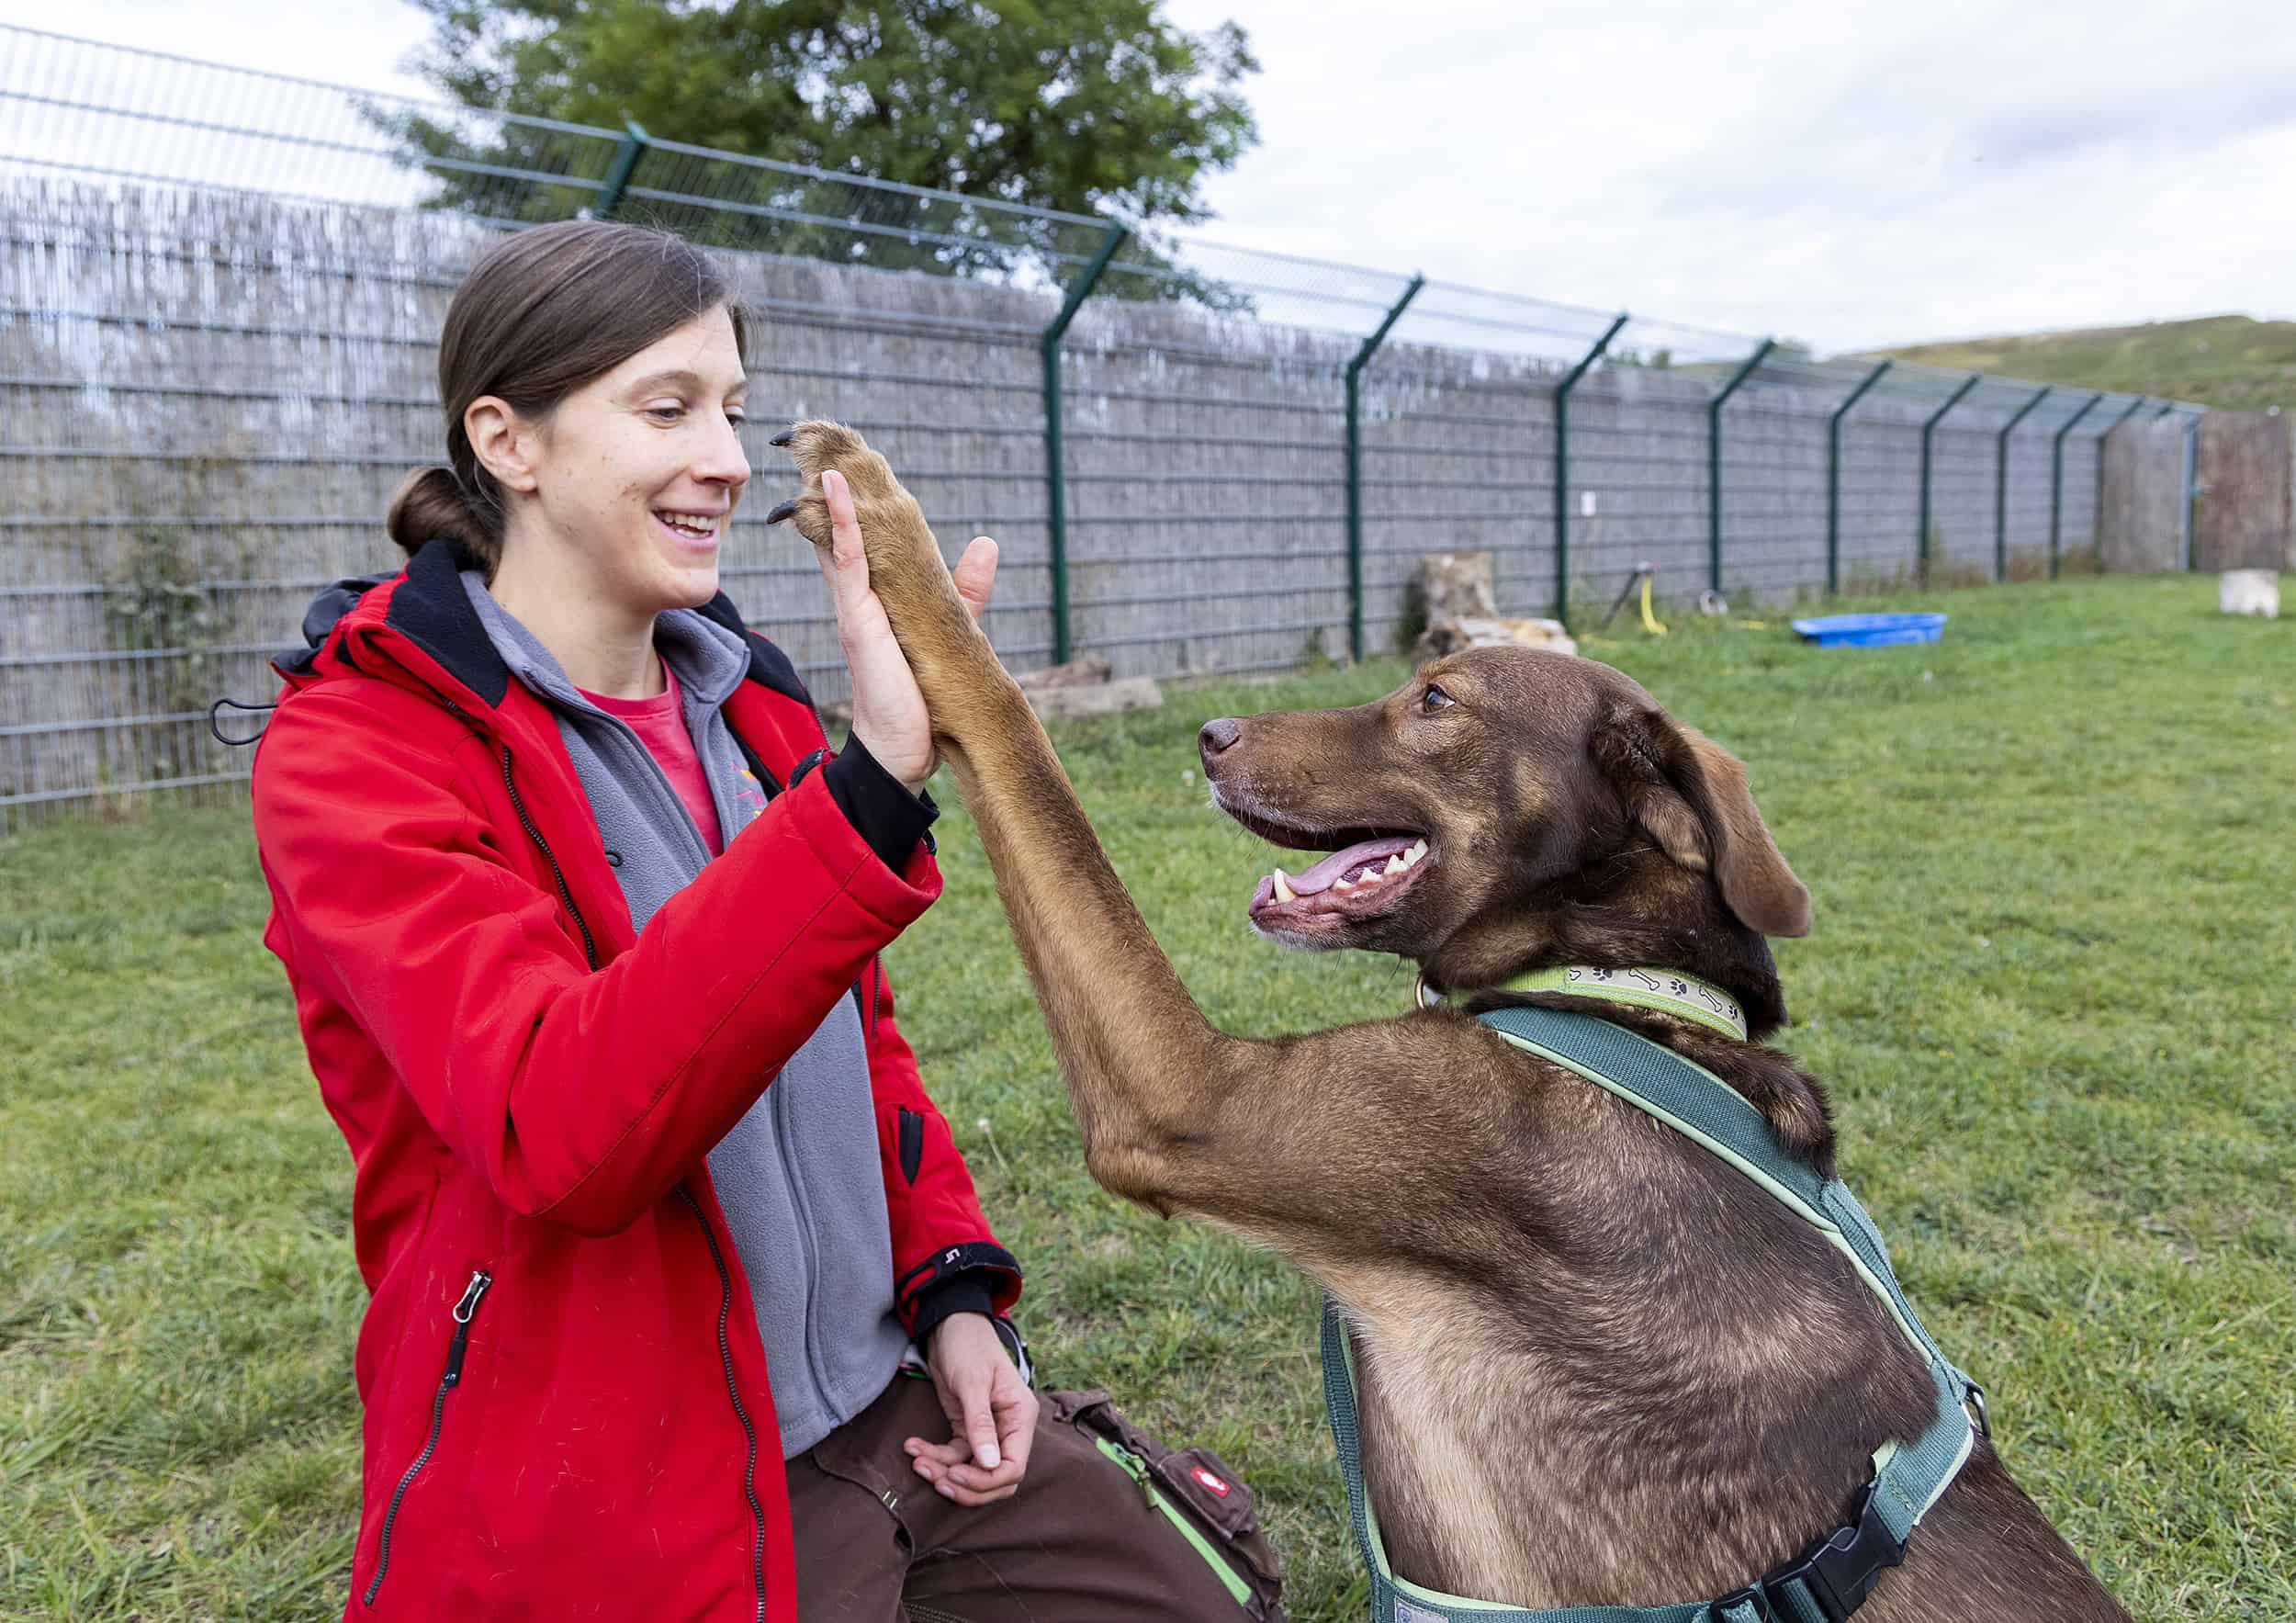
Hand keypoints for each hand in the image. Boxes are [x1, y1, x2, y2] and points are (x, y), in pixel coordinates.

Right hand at [814, 469, 996, 791]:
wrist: (901, 749)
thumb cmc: (920, 698)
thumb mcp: (950, 626)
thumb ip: (966, 587)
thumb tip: (986, 542)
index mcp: (875, 600)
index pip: (861, 539)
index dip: (857, 499)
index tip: (853, 459)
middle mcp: (858, 598)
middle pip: (844, 530)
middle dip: (835, 487)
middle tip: (828, 440)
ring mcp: (854, 606)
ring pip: (840, 535)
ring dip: (831, 491)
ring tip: (823, 447)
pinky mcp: (858, 617)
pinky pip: (848, 560)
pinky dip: (840, 521)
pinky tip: (833, 486)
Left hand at [902, 1313, 1035, 1505]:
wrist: (949, 1325)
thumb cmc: (968, 1344)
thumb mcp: (972, 1382)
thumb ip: (981, 1423)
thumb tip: (991, 1464)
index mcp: (1020, 1417)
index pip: (1014, 1467)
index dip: (986, 1481)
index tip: (954, 1475)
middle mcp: (1008, 1428)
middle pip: (995, 1478)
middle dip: (965, 1486)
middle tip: (935, 1480)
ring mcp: (987, 1431)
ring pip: (971, 1471)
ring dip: (943, 1472)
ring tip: (917, 1462)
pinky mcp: (965, 1429)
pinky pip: (953, 1456)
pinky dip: (934, 1457)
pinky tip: (913, 1447)